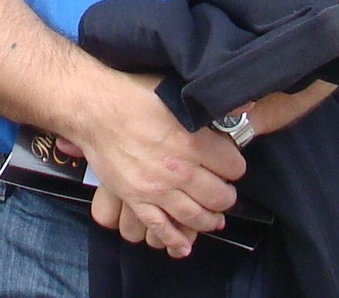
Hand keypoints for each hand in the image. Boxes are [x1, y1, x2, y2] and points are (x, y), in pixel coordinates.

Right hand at [71, 72, 242, 257]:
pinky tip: (183, 246)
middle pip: (218, 196)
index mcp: (193, 142)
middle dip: (226, 196)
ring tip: (214, 218)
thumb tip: (245, 105)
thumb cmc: (133, 96)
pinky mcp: (136, 198)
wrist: (94, 109)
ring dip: (209, 220)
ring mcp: (157, 188)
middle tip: (224, 193)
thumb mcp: (175, 92)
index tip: (230, 165)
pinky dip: (174, 239)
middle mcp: (179, 170)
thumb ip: (207, 105)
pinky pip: (159, 226)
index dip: (234, 165)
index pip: (233, 166)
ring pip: (194, 216)